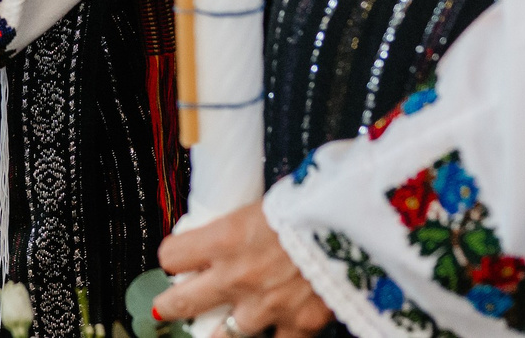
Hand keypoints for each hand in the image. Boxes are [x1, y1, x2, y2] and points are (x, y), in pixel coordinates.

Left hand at [155, 203, 336, 337]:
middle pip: (185, 303)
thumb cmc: (316, 201)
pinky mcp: (300, 324)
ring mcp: (266, 306)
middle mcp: (237, 277)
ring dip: (219, 332)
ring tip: (216, 331)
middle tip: (166, 308)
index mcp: (224, 239)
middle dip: (172, 306)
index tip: (176, 259)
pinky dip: (275, 337)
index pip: (173, 256)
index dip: (174, 257)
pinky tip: (272, 332)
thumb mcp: (267, 200)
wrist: (359, 226)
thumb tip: (241, 227)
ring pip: (224, 336)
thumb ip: (247, 223)